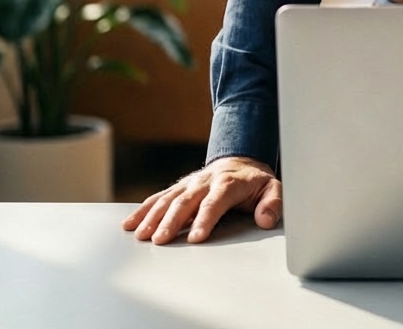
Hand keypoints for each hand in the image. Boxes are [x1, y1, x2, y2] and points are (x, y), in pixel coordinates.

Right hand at [121, 155, 281, 244]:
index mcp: (228, 183)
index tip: (197, 238)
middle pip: (186, 201)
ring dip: (153, 217)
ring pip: (168, 199)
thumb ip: (273, 203)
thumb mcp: (273, 188)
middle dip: (172, 221)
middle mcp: (205, 182)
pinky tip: (130, 224)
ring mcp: (189, 184)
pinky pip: (158, 197)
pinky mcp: (178, 188)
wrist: (240, 161)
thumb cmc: (254, 181)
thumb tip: (266, 219)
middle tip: (161, 241)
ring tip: (142, 236)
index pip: (215, 202)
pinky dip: (143, 210)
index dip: (205, 219)